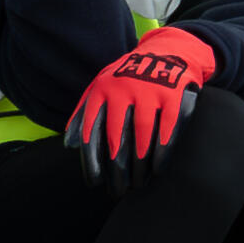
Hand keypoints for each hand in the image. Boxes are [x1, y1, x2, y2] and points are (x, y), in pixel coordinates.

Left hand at [65, 25, 214, 189]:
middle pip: (117, 137)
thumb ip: (84, 113)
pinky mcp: (173, 95)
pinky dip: (163, 150)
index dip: (92, 159)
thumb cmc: (128, 78)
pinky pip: (167, 128)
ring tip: (139, 183)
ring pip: (142, 135)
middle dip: (117, 168)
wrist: (166, 52)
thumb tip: (70, 145)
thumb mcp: (101, 87)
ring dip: (140, 163)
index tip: (95, 182)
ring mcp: (149, 92)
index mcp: (102, 91)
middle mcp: (123, 90)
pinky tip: (158, 169)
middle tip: (119, 190)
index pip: (92, 130)